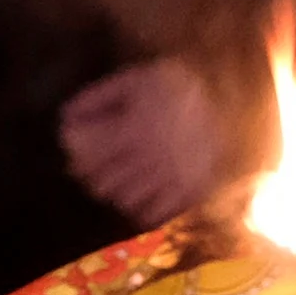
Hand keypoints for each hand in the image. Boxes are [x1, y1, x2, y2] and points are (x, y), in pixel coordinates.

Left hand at [58, 54, 229, 220]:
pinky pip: (149, 214)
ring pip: (121, 200)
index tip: (73, 136)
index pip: (85, 150)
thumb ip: (97, 97)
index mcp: (135, 128)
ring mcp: (170, 180)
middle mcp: (150, 159)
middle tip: (92, 157)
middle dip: (88, 170)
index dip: (72, 144)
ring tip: (117, 171)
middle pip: (99, 182)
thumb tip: (64, 117)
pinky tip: (138, 188)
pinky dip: (137, 206)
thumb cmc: (175, 87)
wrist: (231, 101)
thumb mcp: (135, 80)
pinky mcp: (187, 194)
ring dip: (112, 188)